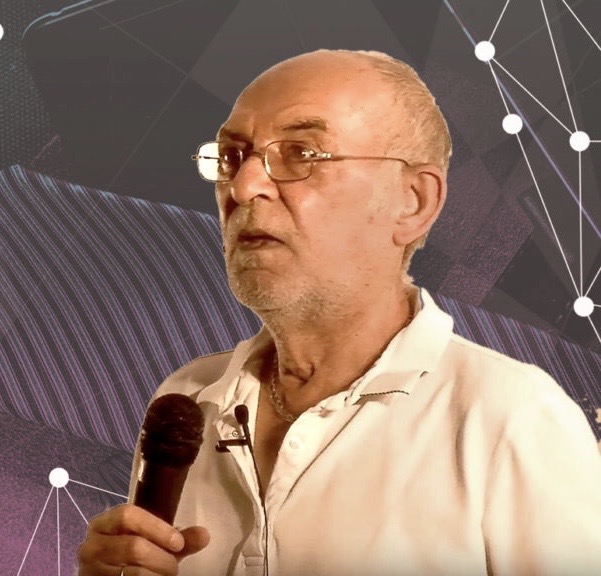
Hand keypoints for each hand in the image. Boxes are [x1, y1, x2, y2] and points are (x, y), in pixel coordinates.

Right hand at [78, 503, 209, 575]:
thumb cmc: (131, 556)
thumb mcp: (154, 544)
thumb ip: (178, 539)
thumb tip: (204, 535)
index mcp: (104, 523)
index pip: (128, 514)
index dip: (156, 527)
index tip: (178, 543)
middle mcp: (92, 544)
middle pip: (133, 546)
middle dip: (161, 558)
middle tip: (174, 567)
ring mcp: (89, 569)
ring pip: (130, 571)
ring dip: (155, 575)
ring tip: (164, 575)